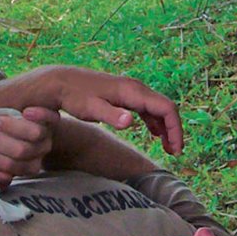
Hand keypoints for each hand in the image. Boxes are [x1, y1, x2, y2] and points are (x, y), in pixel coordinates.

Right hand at [0, 106, 53, 186]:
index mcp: (28, 165)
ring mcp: (47, 135)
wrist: (21, 117)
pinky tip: (25, 112)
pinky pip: (51, 118)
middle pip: (21, 151)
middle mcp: (39, 152)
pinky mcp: (52, 118)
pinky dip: (40, 115)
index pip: (12, 167)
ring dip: (13, 128)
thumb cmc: (2, 138)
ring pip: (35, 134)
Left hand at [55, 70, 184, 154]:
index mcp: (133, 92)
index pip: (167, 108)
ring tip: (168, 148)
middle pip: (166, 108)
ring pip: (158, 109)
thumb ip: (111, 115)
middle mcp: (136, 89)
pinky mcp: (125, 96)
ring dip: (166, 128)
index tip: (176, 150)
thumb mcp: (91, 109)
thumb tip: (130, 121)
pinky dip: (155, 123)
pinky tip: (155, 135)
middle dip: (174, 130)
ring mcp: (131, 91)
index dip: (175, 129)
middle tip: (174, 153)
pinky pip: (148, 109)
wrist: (60, 82)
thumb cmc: (75, 97)